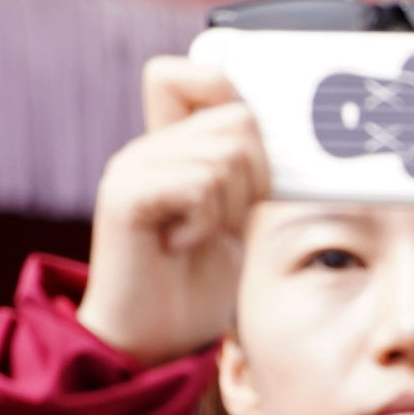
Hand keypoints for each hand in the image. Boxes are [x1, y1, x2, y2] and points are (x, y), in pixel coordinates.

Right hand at [77, 58, 267, 364]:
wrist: (151, 338)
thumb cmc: (195, 283)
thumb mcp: (234, 218)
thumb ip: (246, 173)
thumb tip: (289, 136)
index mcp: (170, 147)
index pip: (194, 75)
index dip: (230, 96)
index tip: (250, 159)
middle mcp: (146, 147)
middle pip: (236, 118)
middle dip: (255, 176)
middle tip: (223, 220)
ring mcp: (131, 168)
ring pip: (225, 156)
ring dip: (230, 207)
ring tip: (197, 236)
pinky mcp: (124, 197)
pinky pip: (198, 185)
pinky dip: (204, 222)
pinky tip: (181, 245)